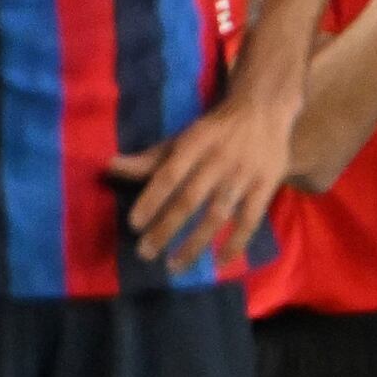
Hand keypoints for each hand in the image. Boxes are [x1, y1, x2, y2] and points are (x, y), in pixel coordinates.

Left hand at [115, 86, 296, 269]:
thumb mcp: (183, 137)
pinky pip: (249, 221)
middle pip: (190, 200)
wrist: (264, 109)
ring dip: (195, 244)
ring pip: (217, 215)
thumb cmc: (216, 129)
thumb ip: (150, 158)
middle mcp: (218, 160)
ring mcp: (244, 176)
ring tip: (174, 266)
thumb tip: (110, 166)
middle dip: (166, 229)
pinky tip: (218, 263)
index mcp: (195, 143)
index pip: (169, 175)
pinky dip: (235, 244)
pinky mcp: (265, 187)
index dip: (151, 200)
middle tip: (145, 253)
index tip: (134, 224)